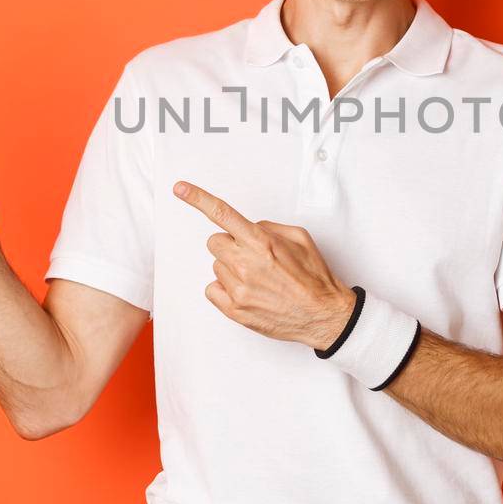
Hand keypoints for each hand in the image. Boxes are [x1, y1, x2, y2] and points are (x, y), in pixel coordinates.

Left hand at [172, 180, 356, 349]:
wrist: (322, 315)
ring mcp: (238, 289)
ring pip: (216, 266)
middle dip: (230, 244)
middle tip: (252, 255)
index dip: (197, 198)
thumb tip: (249, 228)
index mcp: (261, 242)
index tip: (180, 188)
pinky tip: (247, 291)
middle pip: (214, 242)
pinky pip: (212, 289)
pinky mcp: (234, 310)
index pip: (222, 214)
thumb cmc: (313, 277)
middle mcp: (245, 264)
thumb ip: (268, 228)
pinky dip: (225, 288)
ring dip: (232, 268)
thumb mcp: (299, 238)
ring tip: (258, 278)